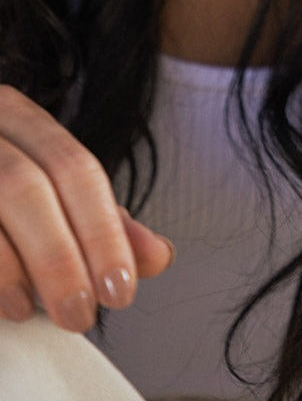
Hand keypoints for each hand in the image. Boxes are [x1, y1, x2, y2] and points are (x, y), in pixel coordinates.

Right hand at [0, 85, 173, 331]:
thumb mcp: (47, 189)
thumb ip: (99, 220)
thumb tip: (157, 255)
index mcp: (18, 114)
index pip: (76, 167)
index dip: (104, 230)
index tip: (122, 287)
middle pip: (26, 186)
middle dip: (61, 256)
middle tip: (81, 314)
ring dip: (16, 268)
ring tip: (34, 311)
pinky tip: (0, 303)